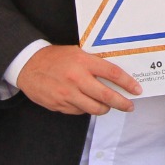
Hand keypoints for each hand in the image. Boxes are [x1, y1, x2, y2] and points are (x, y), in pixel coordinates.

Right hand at [16, 45, 140, 115]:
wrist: (28, 65)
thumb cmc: (55, 58)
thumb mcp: (76, 53)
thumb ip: (93, 64)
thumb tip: (114, 77)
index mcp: (83, 62)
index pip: (112, 73)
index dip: (127, 83)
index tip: (136, 89)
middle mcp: (76, 79)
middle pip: (106, 96)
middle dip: (122, 103)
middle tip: (129, 105)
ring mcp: (67, 94)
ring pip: (94, 108)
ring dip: (105, 108)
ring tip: (108, 105)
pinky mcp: (59, 105)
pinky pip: (80, 111)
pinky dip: (86, 108)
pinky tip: (85, 102)